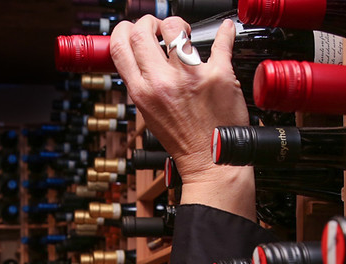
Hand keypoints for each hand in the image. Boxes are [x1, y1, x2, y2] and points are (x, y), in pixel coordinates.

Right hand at [110, 16, 254, 217]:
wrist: (212, 160)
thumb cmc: (183, 139)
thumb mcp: (150, 114)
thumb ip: (144, 85)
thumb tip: (141, 57)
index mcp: (142, 93)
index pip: (120, 46)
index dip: (124, 30)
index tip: (133, 29)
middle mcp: (163, 83)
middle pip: (143, 31)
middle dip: (149, 22)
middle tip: (159, 28)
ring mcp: (191, 77)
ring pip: (176, 28)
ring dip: (179, 25)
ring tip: (186, 36)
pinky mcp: (219, 75)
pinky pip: (222, 42)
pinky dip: (225, 32)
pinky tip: (224, 31)